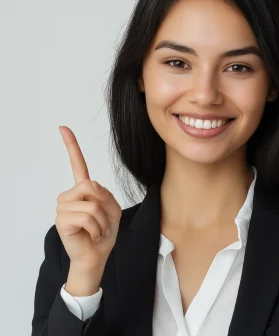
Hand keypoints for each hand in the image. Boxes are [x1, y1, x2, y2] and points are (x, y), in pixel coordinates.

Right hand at [56, 126, 121, 270]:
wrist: (97, 255)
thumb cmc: (104, 233)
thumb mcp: (113, 209)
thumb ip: (104, 194)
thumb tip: (90, 185)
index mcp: (83, 190)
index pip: (77, 164)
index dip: (71, 146)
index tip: (63, 127)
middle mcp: (69, 195)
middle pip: (91, 185)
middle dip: (104, 205)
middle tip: (103, 222)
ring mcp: (63, 207)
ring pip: (91, 203)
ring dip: (102, 220)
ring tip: (98, 230)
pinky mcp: (61, 220)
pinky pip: (87, 216)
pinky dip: (97, 228)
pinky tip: (92, 235)